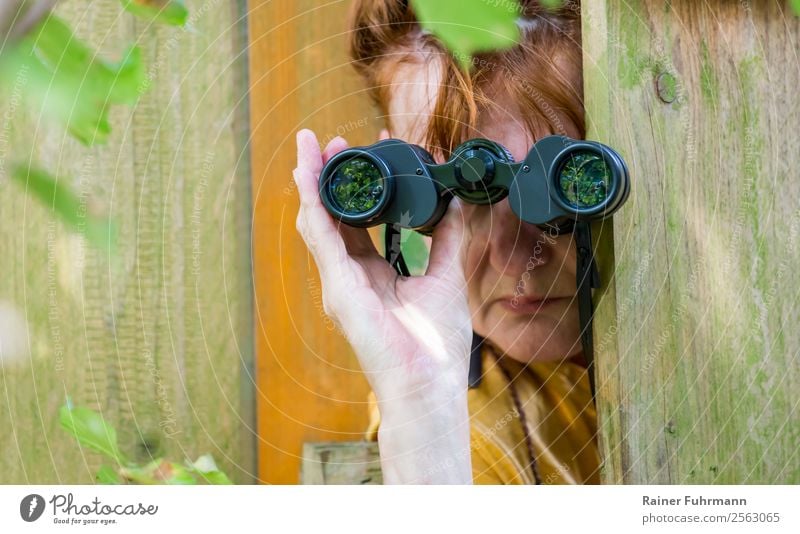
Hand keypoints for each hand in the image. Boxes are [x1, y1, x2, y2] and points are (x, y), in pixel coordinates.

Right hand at [293, 129, 473, 401]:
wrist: (429, 383)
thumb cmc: (435, 343)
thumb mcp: (445, 276)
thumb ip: (446, 237)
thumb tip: (455, 199)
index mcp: (375, 275)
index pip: (362, 220)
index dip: (367, 185)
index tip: (381, 149)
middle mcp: (350, 276)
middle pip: (334, 216)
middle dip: (332, 176)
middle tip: (334, 139)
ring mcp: (338, 282)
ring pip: (318, 220)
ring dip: (313, 181)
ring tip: (309, 145)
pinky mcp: (337, 287)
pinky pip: (321, 236)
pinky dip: (313, 202)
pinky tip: (308, 174)